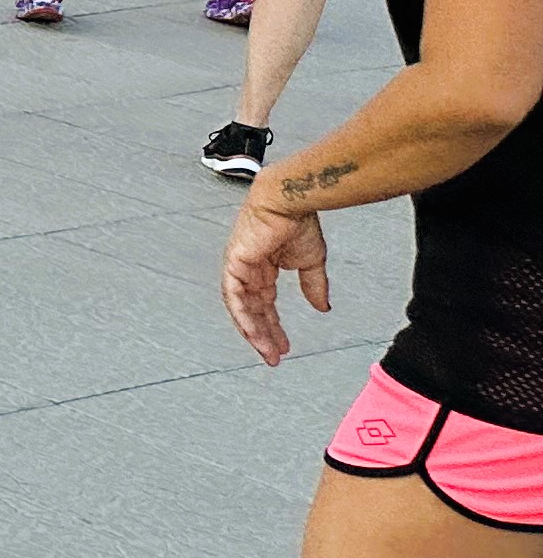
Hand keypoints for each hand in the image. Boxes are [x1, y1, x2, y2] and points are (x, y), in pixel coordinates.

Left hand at [222, 196, 329, 362]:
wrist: (290, 201)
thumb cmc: (298, 222)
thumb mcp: (311, 262)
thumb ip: (313, 286)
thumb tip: (321, 308)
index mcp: (263, 268)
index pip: (264, 305)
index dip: (272, 327)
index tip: (282, 347)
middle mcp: (248, 270)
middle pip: (251, 311)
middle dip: (263, 336)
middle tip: (273, 356)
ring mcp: (239, 267)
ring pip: (241, 308)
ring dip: (254, 332)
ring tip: (268, 352)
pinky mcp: (234, 263)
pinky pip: (235, 297)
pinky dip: (244, 317)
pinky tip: (256, 334)